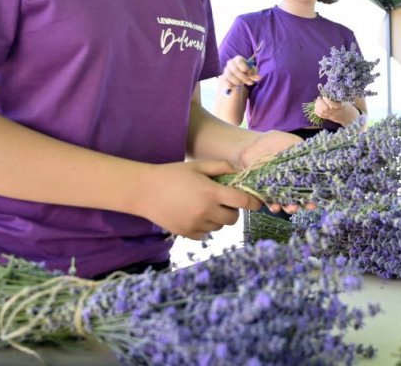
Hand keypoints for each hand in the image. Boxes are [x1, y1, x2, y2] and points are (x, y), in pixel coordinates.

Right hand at [137, 159, 260, 239]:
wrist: (144, 191)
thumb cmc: (172, 174)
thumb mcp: (197, 166)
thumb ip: (221, 167)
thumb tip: (239, 173)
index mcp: (211, 193)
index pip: (243, 201)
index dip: (253, 202)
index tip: (256, 202)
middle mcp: (206, 211)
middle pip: (233, 218)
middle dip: (233, 210)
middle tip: (223, 202)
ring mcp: (196, 224)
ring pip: (219, 227)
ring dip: (218, 219)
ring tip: (205, 206)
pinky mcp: (186, 233)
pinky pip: (205, 235)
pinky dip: (205, 227)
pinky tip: (195, 215)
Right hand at [222, 54, 259, 91]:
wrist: (239, 75)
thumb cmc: (247, 71)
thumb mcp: (252, 72)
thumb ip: (255, 74)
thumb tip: (259, 77)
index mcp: (238, 59)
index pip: (238, 60)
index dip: (243, 66)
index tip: (247, 71)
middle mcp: (230, 63)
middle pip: (234, 69)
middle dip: (243, 77)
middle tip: (250, 83)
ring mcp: (226, 70)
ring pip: (230, 75)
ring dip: (238, 81)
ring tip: (243, 85)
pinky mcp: (224, 78)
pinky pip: (226, 81)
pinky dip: (231, 85)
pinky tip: (235, 87)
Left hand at [237, 130, 315, 213]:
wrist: (250, 145)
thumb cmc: (273, 142)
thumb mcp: (291, 142)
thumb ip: (303, 150)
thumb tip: (317, 158)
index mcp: (300, 171)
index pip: (311, 184)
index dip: (317, 190)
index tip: (320, 196)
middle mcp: (292, 183)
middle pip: (302, 196)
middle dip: (306, 203)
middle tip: (310, 206)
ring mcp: (279, 190)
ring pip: (288, 202)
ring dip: (291, 207)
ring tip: (292, 208)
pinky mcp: (265, 194)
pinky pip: (271, 203)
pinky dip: (274, 207)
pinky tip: (275, 207)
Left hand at [313, 96, 358, 124]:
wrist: (350, 118)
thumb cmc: (348, 107)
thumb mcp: (345, 100)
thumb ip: (338, 96)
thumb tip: (330, 90)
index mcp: (340, 106)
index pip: (331, 104)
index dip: (326, 99)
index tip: (324, 95)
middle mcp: (335, 111)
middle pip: (325, 108)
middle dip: (320, 102)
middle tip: (319, 97)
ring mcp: (331, 115)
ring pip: (321, 112)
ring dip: (317, 105)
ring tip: (318, 101)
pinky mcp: (328, 118)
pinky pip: (320, 115)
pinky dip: (316, 110)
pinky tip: (317, 106)